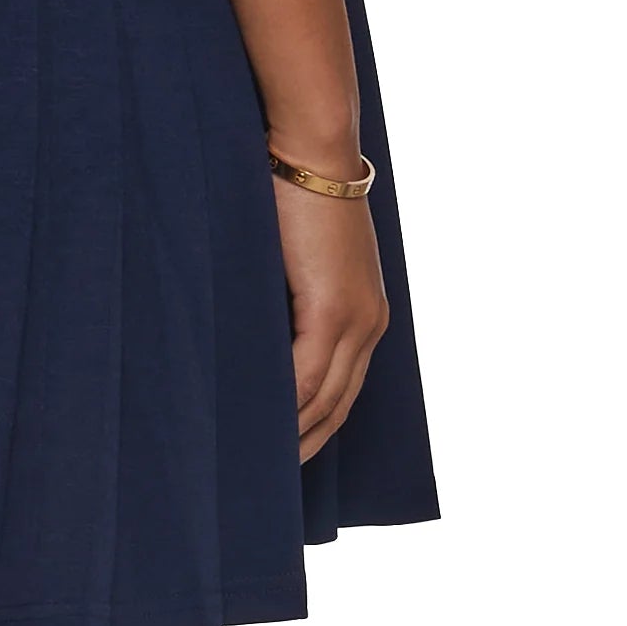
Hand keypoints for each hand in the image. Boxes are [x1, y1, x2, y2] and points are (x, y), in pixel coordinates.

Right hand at [273, 178, 389, 461]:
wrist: (312, 151)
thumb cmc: (298, 192)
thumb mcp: (306, 256)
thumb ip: (295, 296)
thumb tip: (261, 325)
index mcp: (367, 314)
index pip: (345, 388)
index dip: (318, 424)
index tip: (289, 449)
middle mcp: (369, 325)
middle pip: (338, 406)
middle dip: (307, 443)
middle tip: (269, 474)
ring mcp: (354, 321)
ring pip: (322, 401)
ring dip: (292, 433)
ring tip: (258, 459)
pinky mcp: (329, 311)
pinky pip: (304, 377)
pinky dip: (283, 406)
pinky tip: (258, 424)